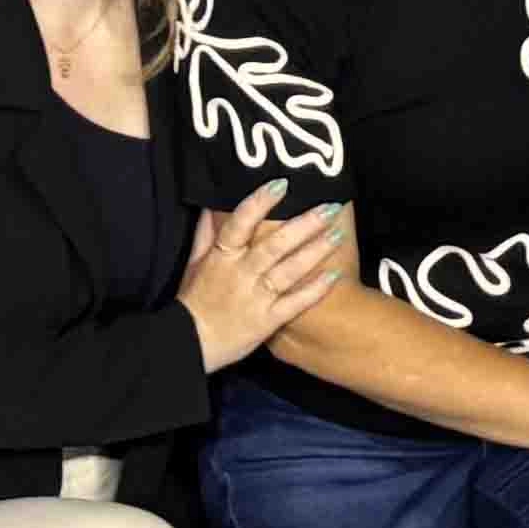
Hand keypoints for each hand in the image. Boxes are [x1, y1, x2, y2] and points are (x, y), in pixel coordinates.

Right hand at [172, 183, 348, 372]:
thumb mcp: (194, 264)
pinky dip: (315, 290)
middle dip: (304, 225)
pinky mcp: (267, 320)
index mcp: (221, 257)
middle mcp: (240, 274)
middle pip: (274, 245)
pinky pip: (294, 303)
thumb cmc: (194, 299)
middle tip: (330, 206)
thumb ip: (206, 233)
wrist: (189, 344)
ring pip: (288, 271)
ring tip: (339, 234)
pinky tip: (336, 275)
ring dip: (315, 251)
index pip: (240, 224)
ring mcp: (255, 298)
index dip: (259, 203)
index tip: (281, 183)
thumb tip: (213, 204)